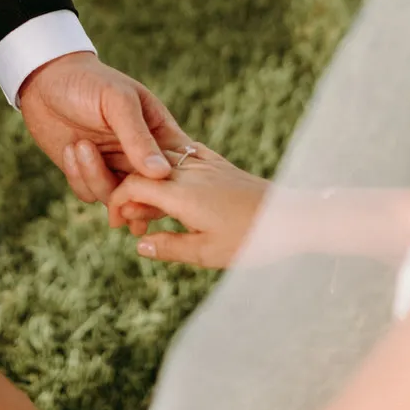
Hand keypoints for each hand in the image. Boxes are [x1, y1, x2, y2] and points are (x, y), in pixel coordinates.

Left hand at [19, 52, 189, 206]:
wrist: (45, 79)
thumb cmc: (89, 81)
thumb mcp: (117, 101)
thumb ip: (138, 137)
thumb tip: (161, 173)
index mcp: (160, 134)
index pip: (181, 170)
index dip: (173, 187)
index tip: (154, 187)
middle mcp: (141, 156)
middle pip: (152, 196)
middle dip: (134, 197)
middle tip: (115, 187)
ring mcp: (115, 167)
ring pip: (118, 199)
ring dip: (96, 178)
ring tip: (81, 145)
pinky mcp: (88, 174)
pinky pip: (90, 195)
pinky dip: (78, 178)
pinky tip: (69, 149)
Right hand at [107, 144, 270, 268]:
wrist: (293, 216)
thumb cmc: (250, 238)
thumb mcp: (207, 253)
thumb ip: (169, 247)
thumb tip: (139, 244)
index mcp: (180, 193)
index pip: (132, 185)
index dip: (116, 202)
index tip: (117, 224)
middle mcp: (189, 171)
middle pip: (143, 172)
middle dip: (130, 195)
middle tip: (133, 224)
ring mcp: (205, 164)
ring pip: (162, 163)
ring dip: (150, 183)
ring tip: (152, 213)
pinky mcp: (219, 164)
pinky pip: (184, 156)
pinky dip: (169, 168)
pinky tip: (173, 183)